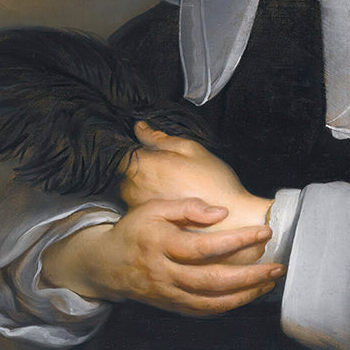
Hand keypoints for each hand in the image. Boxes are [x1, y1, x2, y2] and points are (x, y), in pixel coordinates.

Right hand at [43, 197, 284, 314]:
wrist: (105, 264)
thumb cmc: (134, 229)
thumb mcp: (154, 207)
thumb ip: (187, 206)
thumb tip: (221, 212)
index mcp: (162, 243)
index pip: (205, 246)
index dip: (238, 240)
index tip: (265, 231)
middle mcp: (165, 273)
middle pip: (212, 280)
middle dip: (250, 275)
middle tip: (278, 266)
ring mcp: (168, 294)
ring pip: (210, 302)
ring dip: (244, 295)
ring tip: (270, 282)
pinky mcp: (171, 306)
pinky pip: (202, 312)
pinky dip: (227, 307)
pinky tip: (246, 296)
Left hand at [120, 123, 272, 242]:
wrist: (227, 220)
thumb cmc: (213, 182)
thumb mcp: (191, 149)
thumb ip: (161, 138)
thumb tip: (140, 128)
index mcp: (145, 165)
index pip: (123, 152)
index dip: (136, 149)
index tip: (151, 151)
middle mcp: (135, 187)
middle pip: (125, 171)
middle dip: (139, 167)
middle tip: (167, 168)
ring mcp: (138, 207)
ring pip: (130, 189)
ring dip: (142, 185)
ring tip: (170, 185)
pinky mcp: (146, 221)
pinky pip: (138, 205)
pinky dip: (149, 201)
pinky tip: (171, 200)